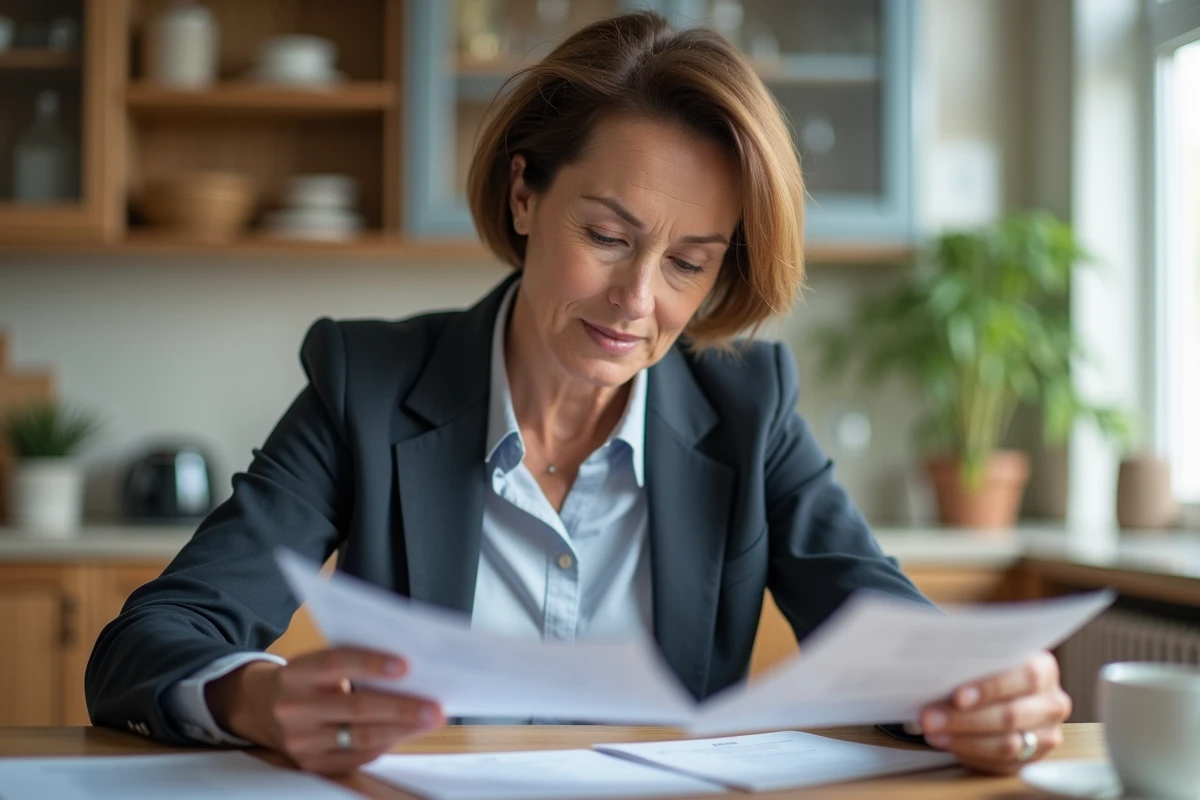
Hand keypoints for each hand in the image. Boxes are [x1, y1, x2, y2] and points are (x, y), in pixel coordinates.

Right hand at [206, 647, 444, 774]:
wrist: (263, 708)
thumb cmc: (309, 679)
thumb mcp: (318, 662)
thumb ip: (353, 662)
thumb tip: (409, 672)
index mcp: (297, 673)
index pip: (337, 663)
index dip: (372, 664)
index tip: (406, 666)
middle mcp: (294, 708)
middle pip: (355, 708)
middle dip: (401, 708)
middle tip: (436, 708)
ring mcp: (301, 741)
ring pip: (360, 736)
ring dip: (402, 730)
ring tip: (431, 721)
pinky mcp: (311, 764)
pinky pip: (357, 756)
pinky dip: (387, 744)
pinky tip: (407, 734)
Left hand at [918, 650, 1071, 774]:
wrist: (1002, 688)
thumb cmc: (987, 667)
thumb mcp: (984, 656)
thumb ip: (971, 660)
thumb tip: (936, 672)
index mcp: (1044, 669)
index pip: (1026, 677)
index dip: (991, 688)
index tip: (958, 697)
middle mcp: (1051, 703)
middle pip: (1012, 715)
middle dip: (965, 719)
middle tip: (930, 718)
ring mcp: (1046, 734)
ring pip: (1007, 745)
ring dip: (964, 740)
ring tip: (934, 733)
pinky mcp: (1034, 758)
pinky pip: (1003, 764)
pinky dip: (971, 754)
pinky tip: (949, 743)